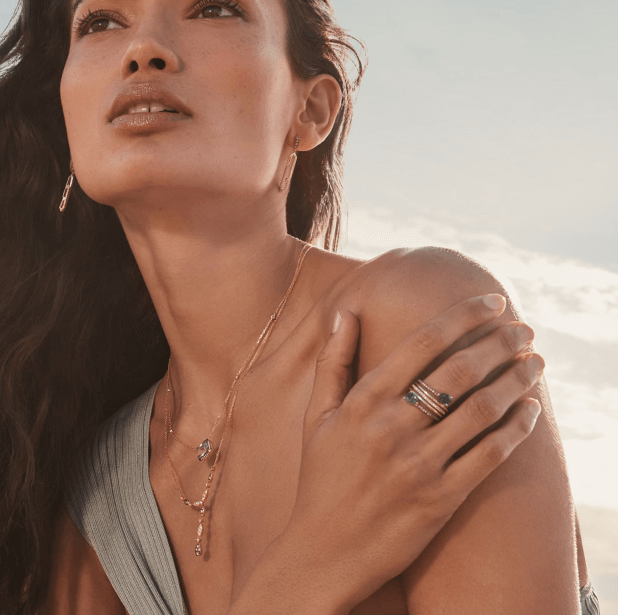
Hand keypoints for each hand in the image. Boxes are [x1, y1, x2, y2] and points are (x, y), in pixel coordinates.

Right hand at [284, 294, 543, 609]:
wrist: (323, 551)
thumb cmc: (320, 478)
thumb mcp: (316, 416)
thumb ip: (333, 362)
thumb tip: (346, 313)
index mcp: (363, 401)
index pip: (423, 343)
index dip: (463, 316)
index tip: (491, 301)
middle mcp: (392, 427)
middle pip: (459, 370)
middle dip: (499, 342)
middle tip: (524, 328)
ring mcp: (418, 464)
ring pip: (482, 410)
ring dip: (516, 379)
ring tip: (535, 362)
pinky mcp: (440, 498)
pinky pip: (489, 456)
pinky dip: (516, 429)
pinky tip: (529, 410)